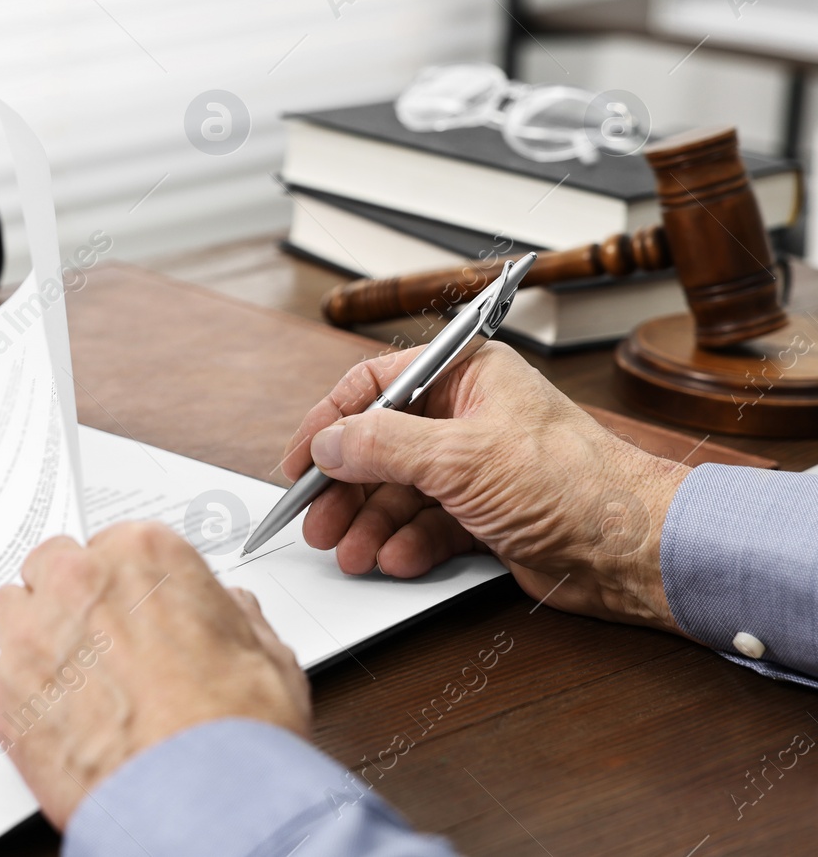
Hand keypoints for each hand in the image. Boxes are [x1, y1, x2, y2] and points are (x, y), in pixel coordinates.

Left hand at [0, 523, 310, 829]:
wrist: (202, 803)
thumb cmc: (234, 731)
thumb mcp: (265, 653)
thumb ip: (232, 616)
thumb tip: (230, 613)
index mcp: (142, 555)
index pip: (112, 544)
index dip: (124, 584)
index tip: (132, 608)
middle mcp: (79, 583)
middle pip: (51, 565)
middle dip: (71, 597)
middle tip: (99, 638)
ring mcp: (33, 636)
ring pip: (10, 611)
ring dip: (33, 634)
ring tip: (70, 676)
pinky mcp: (4, 695)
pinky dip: (23, 697)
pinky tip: (60, 722)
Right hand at [284, 341, 689, 632]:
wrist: (635, 550)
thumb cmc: (574, 483)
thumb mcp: (459, 456)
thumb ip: (382, 446)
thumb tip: (328, 443)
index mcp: (467, 375)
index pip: (376, 386)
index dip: (331, 422)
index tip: (300, 460)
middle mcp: (468, 416)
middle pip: (380, 445)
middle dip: (345, 487)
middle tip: (316, 520)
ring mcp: (476, 468)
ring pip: (399, 491)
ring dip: (369, 523)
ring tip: (348, 552)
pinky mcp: (486, 515)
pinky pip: (427, 525)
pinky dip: (405, 543)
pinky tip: (392, 560)